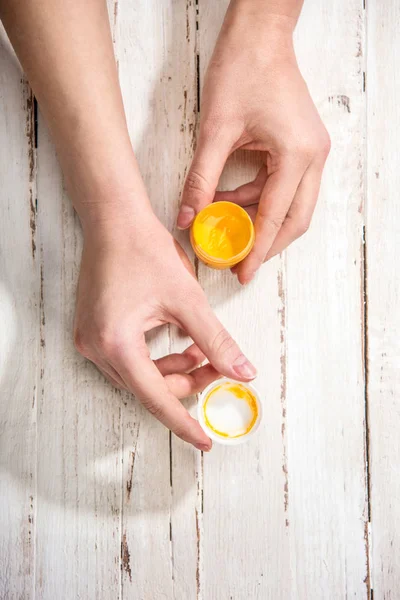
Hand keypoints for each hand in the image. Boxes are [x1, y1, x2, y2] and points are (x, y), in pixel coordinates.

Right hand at [74, 210, 256, 450]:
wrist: (114, 220)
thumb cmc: (145, 251)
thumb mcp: (188, 300)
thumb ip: (216, 341)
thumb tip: (243, 373)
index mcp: (116, 343)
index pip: (156, 397)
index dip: (183, 422)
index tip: (205, 442)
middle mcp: (96, 348)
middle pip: (148, 387)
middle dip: (186, 382)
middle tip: (216, 366)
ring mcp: (90, 341)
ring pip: (140, 375)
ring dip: (173, 369)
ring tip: (199, 348)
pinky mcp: (93, 332)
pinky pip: (128, 360)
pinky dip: (156, 357)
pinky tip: (177, 339)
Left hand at [177, 5, 330, 283]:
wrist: (260, 35)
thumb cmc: (242, 70)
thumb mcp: (214, 132)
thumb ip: (201, 179)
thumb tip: (186, 217)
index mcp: (297, 155)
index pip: (274, 216)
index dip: (256, 249)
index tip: (242, 272)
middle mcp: (313, 157)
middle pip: (295, 220)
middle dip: (267, 244)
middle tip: (241, 263)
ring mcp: (312, 151)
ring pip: (292, 206)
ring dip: (260, 220)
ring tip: (226, 226)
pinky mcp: (302, 146)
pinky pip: (285, 186)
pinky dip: (260, 199)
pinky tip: (232, 199)